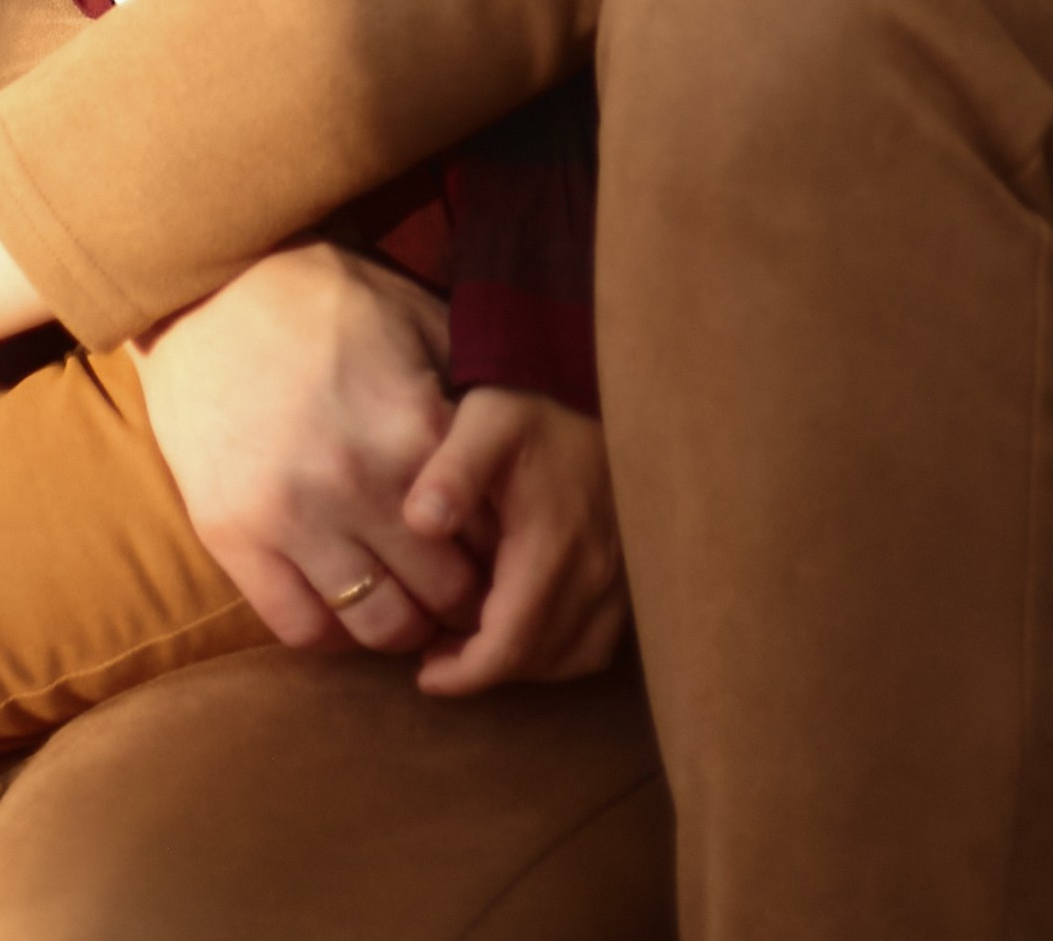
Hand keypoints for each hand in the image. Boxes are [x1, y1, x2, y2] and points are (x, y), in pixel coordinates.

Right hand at [132, 245, 482, 658]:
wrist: (204, 290)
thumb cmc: (321, 299)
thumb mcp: (412, 316)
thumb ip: (468, 384)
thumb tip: (521, 444)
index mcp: (413, 425)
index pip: (491, 532)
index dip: (505, 549)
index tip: (501, 553)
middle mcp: (357, 481)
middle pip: (444, 593)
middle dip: (464, 600)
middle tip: (464, 593)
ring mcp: (291, 516)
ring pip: (377, 626)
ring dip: (404, 628)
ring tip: (408, 605)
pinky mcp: (233, 537)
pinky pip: (300, 627)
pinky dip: (333, 632)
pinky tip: (344, 603)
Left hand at [405, 390, 627, 695]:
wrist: (592, 377)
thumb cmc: (531, 400)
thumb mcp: (484, 420)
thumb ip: (451, 471)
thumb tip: (420, 524)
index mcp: (554, 544)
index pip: (510, 643)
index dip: (466, 673)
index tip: (424, 674)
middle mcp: (596, 569)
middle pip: (539, 657)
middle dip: (484, 669)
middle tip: (436, 657)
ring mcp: (620, 572)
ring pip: (573, 654)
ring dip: (522, 661)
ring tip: (473, 644)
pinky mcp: (631, 567)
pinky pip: (598, 637)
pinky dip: (560, 647)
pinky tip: (526, 625)